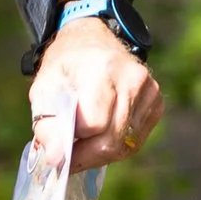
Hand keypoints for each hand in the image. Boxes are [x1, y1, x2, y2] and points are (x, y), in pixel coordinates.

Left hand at [32, 19, 163, 172]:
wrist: (93, 40)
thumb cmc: (66, 66)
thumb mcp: (43, 89)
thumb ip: (46, 124)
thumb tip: (55, 159)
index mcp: (102, 68)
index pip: (94, 124)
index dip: (73, 142)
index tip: (57, 151)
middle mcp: (132, 78)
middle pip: (112, 140)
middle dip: (86, 156)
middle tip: (67, 159)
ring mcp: (149, 90)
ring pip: (126, 145)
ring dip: (100, 154)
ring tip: (81, 144)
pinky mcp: (157, 101)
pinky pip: (136, 140)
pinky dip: (116, 145)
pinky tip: (100, 134)